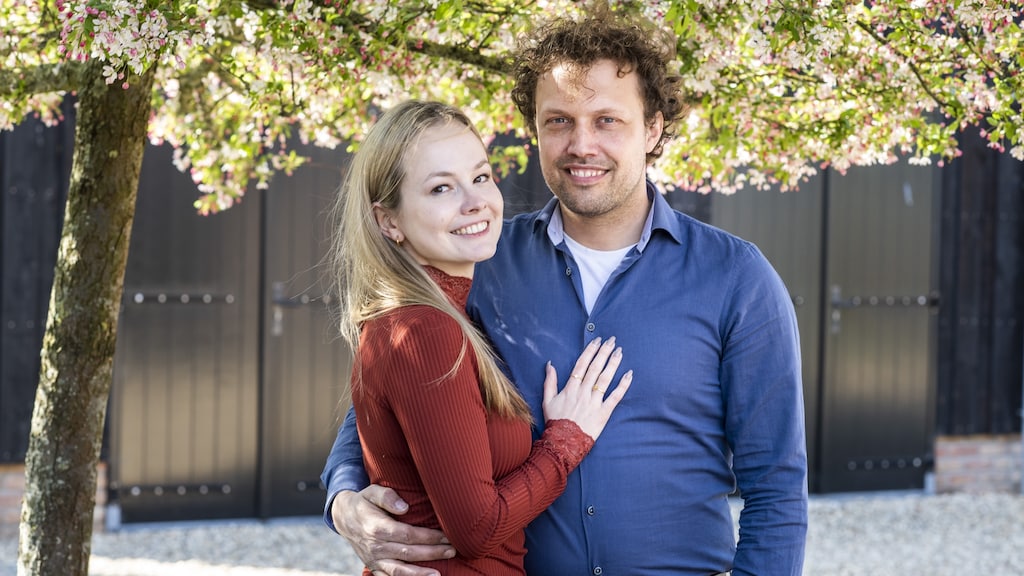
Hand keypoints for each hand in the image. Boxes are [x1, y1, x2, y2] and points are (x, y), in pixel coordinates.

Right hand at [330, 485, 455, 575]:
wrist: (344, 517)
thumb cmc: (364, 502)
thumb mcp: (372, 491)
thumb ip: (387, 496)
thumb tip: (404, 507)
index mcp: (377, 527)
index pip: (407, 535)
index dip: (428, 537)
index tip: (446, 535)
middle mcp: (375, 546)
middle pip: (408, 553)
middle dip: (432, 553)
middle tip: (452, 550)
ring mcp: (374, 559)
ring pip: (399, 571)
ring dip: (420, 574)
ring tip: (439, 574)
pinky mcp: (373, 567)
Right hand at [541, 336, 631, 440]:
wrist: (563, 443)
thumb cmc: (555, 422)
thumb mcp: (547, 400)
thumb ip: (549, 381)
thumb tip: (550, 364)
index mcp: (570, 388)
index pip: (582, 364)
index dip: (590, 351)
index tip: (597, 340)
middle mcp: (583, 392)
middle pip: (595, 367)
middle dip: (604, 352)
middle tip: (612, 341)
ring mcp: (594, 402)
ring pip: (605, 379)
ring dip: (613, 363)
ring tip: (620, 352)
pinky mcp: (603, 413)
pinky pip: (615, 396)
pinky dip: (623, 385)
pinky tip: (629, 375)